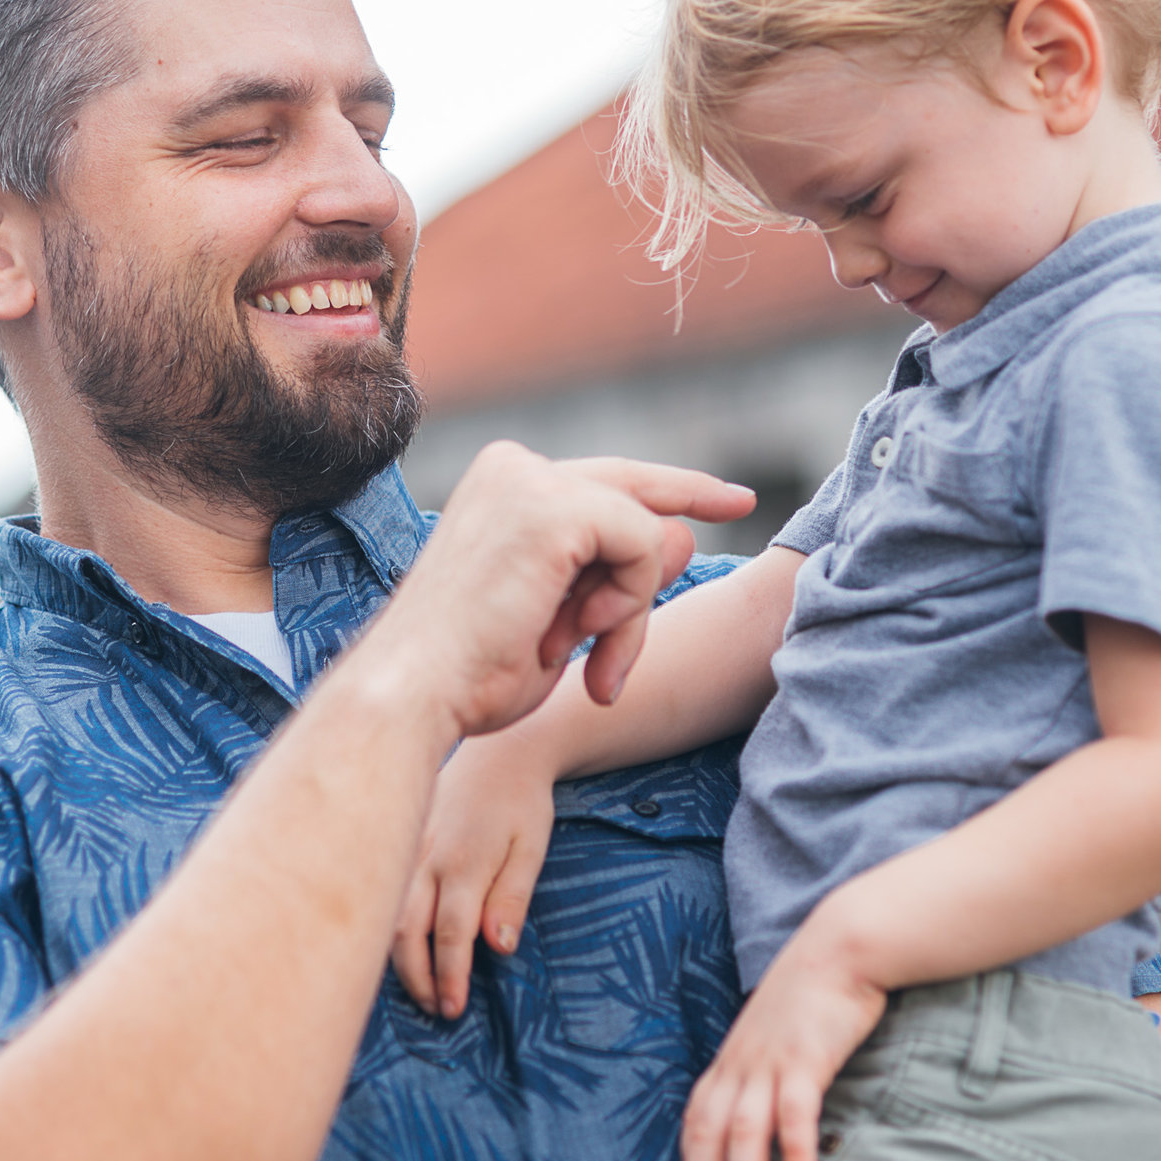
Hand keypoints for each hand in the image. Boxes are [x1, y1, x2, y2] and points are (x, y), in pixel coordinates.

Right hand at [370, 444, 752, 741]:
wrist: (415, 694)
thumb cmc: (471, 674)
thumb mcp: (562, 616)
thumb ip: (615, 573)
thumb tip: (686, 534)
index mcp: (501, 487)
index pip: (605, 480)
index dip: (672, 486)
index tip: (729, 495)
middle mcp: (512, 467)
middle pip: (633, 490)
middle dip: (692, 498)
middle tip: (745, 502)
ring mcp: (531, 481)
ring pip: (643, 532)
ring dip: (630, 607)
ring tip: (581, 654)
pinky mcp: (555, 508)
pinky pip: (642, 546)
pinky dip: (628, 602)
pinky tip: (579, 633)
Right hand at [391, 730, 559, 1017]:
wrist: (498, 750)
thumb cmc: (521, 802)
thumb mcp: (531, 846)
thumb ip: (512, 896)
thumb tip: (498, 947)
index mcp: (464, 862)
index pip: (449, 933)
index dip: (450, 975)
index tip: (453, 1008)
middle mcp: (427, 858)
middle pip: (407, 932)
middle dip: (417, 978)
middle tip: (438, 1009)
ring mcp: (407, 849)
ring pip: (387, 915)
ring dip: (398, 958)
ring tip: (419, 989)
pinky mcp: (399, 840)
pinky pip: (384, 891)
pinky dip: (386, 926)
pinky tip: (397, 947)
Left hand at [682, 927, 885, 1160]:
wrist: (840, 948)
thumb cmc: (810, 992)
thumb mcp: (770, 1031)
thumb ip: (758, 1067)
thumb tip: (756, 1104)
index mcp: (730, 1058)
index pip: (696, 1117)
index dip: (689, 1160)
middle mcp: (741, 1063)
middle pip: (709, 1129)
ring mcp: (770, 1060)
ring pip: (745, 1128)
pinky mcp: (806, 1056)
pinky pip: (795, 1110)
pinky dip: (796, 1147)